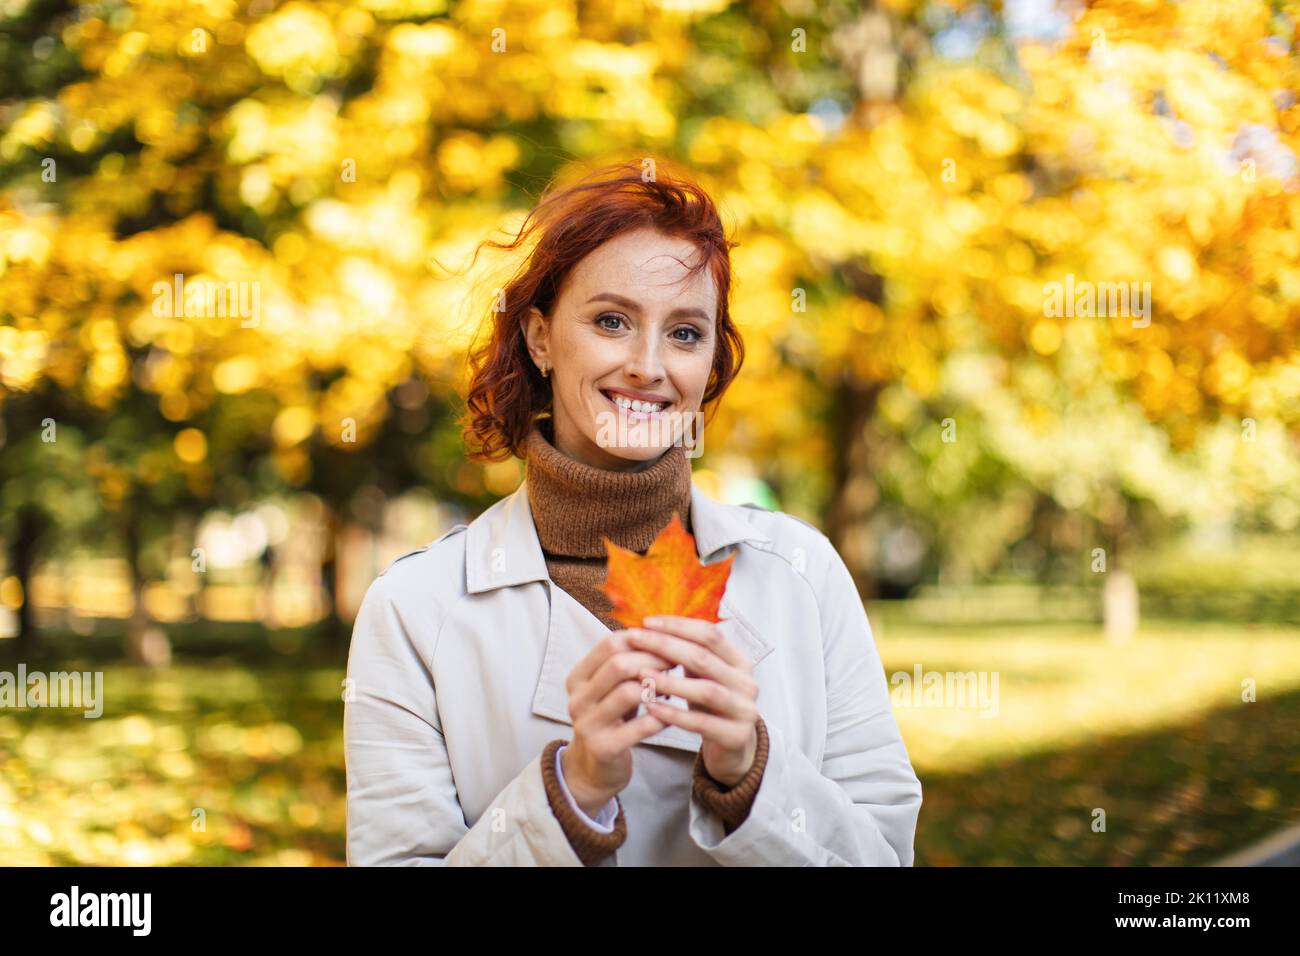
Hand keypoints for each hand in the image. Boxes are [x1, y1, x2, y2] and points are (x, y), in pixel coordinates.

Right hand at [561, 631, 672, 816]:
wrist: (593, 768)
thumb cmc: (611, 718)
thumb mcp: (611, 687)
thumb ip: (628, 662)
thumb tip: (665, 633)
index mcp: (578, 677)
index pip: (610, 644)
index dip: (643, 639)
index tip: (668, 642)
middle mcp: (578, 698)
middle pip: (619, 664)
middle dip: (654, 660)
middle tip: (677, 661)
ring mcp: (587, 724)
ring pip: (629, 692)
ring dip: (658, 687)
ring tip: (675, 686)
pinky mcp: (603, 748)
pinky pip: (640, 727)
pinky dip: (661, 717)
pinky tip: (673, 714)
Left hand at [625, 615, 759, 786]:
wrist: (734, 748)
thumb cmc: (711, 707)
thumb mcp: (703, 677)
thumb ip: (686, 655)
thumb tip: (650, 628)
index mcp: (739, 662)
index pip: (710, 634)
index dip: (678, 626)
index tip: (647, 623)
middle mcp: (747, 682)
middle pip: (704, 658)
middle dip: (666, 646)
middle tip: (636, 640)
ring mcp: (744, 710)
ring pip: (706, 691)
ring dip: (670, 681)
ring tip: (641, 675)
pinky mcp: (736, 736)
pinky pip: (701, 723)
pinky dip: (674, 715)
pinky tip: (651, 708)